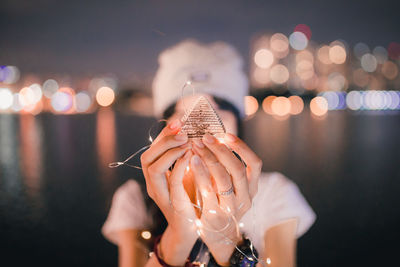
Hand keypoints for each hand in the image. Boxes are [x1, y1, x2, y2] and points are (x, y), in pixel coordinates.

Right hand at [140, 119, 197, 264]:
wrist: (191, 229)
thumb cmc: (190, 199)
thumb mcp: (187, 174)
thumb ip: (185, 157)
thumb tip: (193, 133)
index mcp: (154, 176)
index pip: (151, 150)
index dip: (163, 135)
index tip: (178, 122)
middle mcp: (152, 184)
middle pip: (147, 157)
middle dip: (164, 140)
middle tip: (183, 131)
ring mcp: (160, 195)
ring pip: (153, 168)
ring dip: (169, 151)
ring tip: (187, 142)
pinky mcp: (173, 203)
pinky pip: (171, 182)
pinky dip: (180, 166)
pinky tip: (191, 156)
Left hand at [190, 133, 261, 264]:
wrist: (218, 237)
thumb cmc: (222, 204)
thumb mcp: (232, 188)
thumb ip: (228, 169)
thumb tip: (217, 139)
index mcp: (252, 188)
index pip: (255, 163)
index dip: (242, 147)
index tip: (226, 134)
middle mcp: (245, 198)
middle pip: (237, 169)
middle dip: (220, 150)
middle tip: (205, 137)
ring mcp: (230, 208)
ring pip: (223, 179)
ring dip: (209, 159)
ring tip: (196, 146)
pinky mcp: (214, 215)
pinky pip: (207, 191)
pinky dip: (199, 173)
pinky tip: (191, 162)